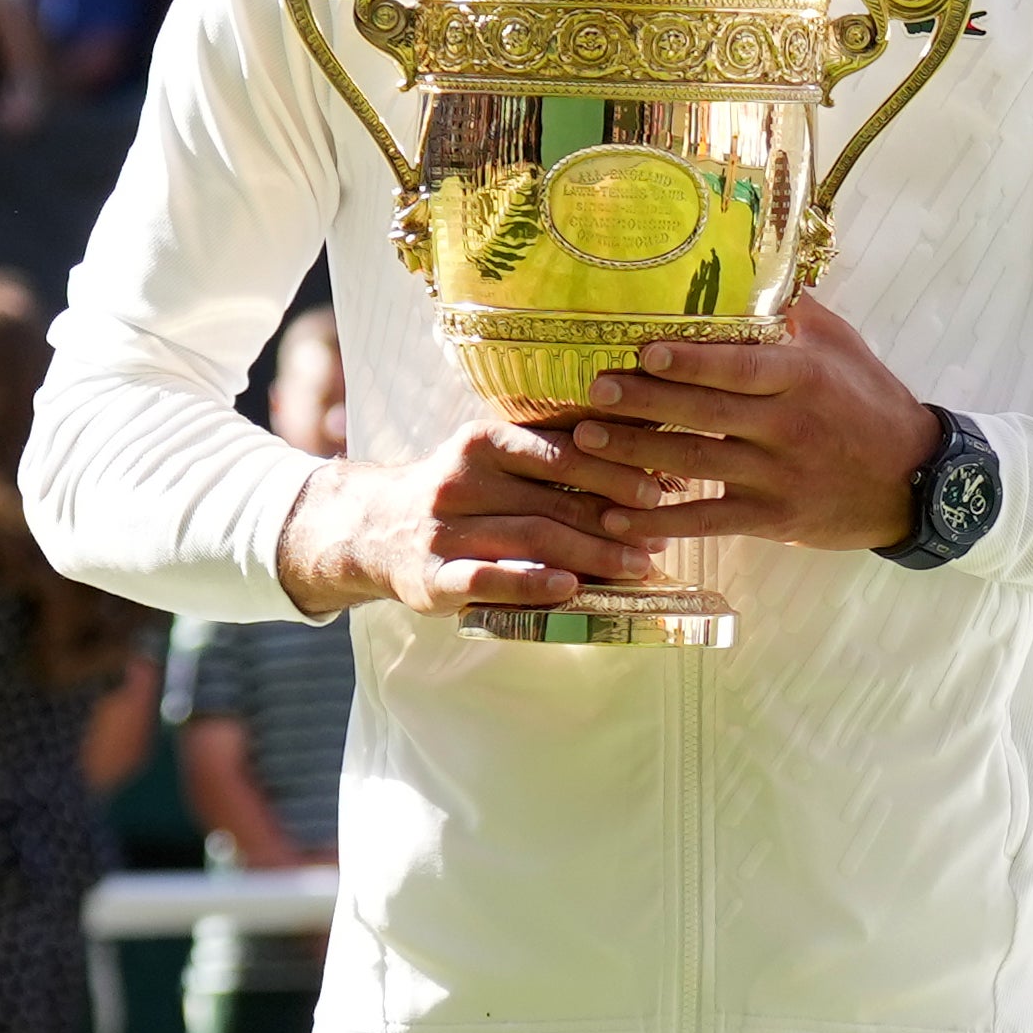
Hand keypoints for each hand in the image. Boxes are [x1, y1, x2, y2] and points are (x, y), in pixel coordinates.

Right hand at [286, 416, 668, 617]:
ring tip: (638, 567)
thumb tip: (638, 457)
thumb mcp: (491, 460)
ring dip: (591, 555)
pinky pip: (488, 578)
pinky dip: (532, 582)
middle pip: (552, 498)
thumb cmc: (457, 494)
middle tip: (659, 536)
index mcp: (482, 442)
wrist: (372, 529)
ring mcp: (444, 529)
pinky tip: (571, 589)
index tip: (660, 488)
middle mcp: (461, 480)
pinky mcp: (432, 575)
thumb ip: (547, 455)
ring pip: (530, 537)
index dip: (614, 470)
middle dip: (614, 519)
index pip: (560, 451)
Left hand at [554, 289, 935, 556]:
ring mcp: (778, 476)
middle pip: (704, 414)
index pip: (738, 367)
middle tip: (594, 391)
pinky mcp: (772, 518)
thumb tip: (748, 263)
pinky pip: (707, 521)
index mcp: (802, 378)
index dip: (689, 362)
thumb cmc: (872, 404)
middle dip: (643, 403)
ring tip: (585, 442)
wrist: (915, 481)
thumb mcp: (843, 347)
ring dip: (636, 455)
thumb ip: (794, 312)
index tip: (642, 350)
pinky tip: (616, 517)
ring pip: (695, 465)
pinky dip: (660, 522)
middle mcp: (788, 427)